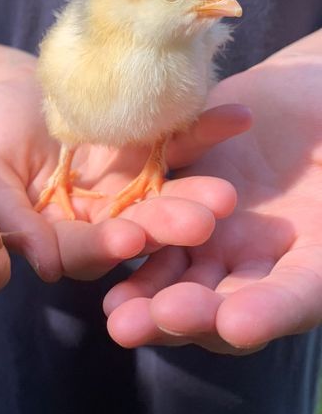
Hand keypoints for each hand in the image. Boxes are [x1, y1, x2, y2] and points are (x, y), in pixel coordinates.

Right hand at [0, 65, 249, 281]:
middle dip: (165, 227)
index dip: (102, 246)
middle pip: (135, 230)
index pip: (81, 250)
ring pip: (165, 196)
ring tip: (225, 193)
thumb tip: (42, 267)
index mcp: (60, 234)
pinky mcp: (152, 151)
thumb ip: (8, 216)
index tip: (128, 240)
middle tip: (199, 223)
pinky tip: (236, 118)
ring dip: (195, 194)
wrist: (18, 87)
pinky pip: (182, 143)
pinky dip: (208, 131)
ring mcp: (131, 186)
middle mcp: (102, 219)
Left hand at [104, 34, 321, 352]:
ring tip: (117, 312)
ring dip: (149, 295)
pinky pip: (160, 223)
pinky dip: (137, 240)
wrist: (311, 88)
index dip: (271, 314)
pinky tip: (112, 249)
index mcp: (316, 260)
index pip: (297, 298)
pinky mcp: (186, 201)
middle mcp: (266, 260)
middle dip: (191, 316)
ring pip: (183, 276)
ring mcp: (223, 234)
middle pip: (227, 304)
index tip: (236, 325)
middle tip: (155, 322)